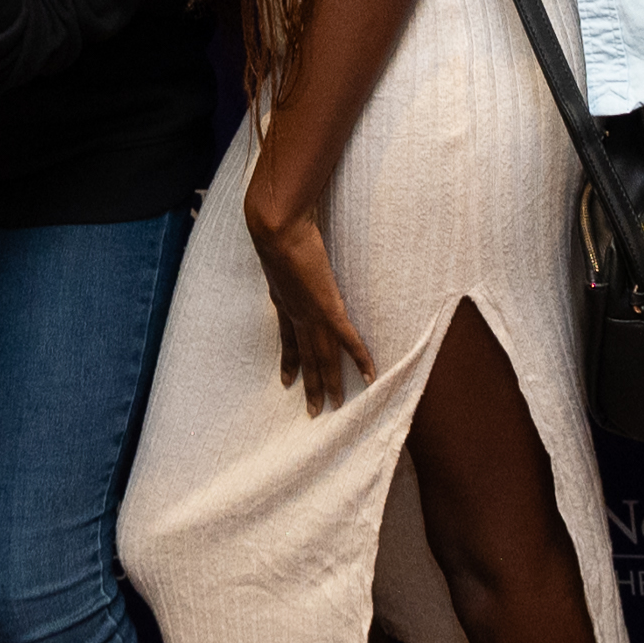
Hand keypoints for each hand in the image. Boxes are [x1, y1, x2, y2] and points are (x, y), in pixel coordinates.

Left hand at [246, 186, 376, 415]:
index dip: (289, 362)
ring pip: (324, 358)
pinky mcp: (329, 309)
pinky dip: (360, 359)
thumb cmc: (275, 231)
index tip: (287, 381)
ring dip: (331, 383)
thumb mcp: (274, 251)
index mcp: (283, 302)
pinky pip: (348, 341)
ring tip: (337, 406)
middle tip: (313, 412)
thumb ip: (280, 259)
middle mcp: (296, 315)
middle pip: (306, 357)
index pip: (287, 341)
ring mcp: (313, 315)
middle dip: (309, 385)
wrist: (277, 230)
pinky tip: (369, 376)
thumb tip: (284, 251)